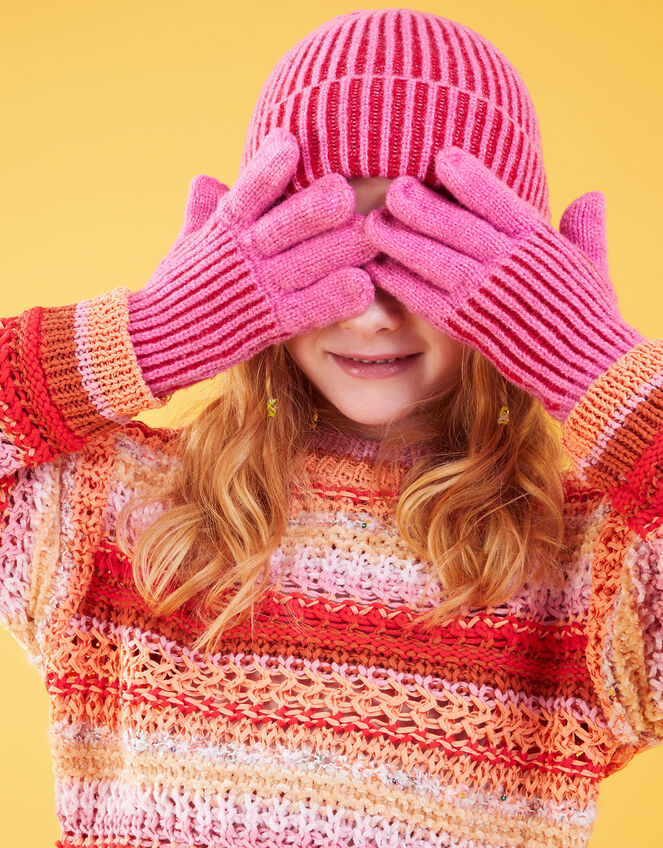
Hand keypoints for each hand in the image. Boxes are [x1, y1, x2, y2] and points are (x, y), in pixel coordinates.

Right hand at [129, 127, 376, 396]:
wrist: (156, 341)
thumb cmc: (178, 285)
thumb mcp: (186, 242)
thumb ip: (202, 210)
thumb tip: (206, 179)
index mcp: (224, 228)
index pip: (246, 193)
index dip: (266, 169)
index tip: (289, 143)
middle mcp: (243, 256)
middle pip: (284, 226)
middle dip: (315, 208)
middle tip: (346, 192)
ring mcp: (258, 291)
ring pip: (305, 264)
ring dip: (339, 250)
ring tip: (371, 235)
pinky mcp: (270, 325)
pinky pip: (308, 310)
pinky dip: (335, 300)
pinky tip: (363, 288)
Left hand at [362, 146, 643, 420]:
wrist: (584, 365)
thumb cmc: (588, 312)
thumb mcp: (593, 264)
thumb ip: (585, 229)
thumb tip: (592, 195)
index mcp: (536, 240)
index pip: (495, 198)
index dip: (467, 176)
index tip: (442, 158)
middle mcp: (507, 263)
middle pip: (454, 225)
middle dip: (418, 205)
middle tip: (392, 189)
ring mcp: (484, 295)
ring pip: (433, 258)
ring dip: (399, 240)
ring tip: (372, 224)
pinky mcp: (467, 325)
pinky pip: (425, 298)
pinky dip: (399, 282)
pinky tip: (379, 268)